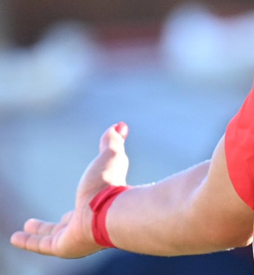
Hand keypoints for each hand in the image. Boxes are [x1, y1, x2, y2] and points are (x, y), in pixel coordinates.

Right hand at [10, 122, 130, 257]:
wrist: (110, 212)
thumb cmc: (110, 184)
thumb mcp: (110, 156)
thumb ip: (112, 142)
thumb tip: (120, 126)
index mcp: (98, 203)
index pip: (86, 203)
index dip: (81, 198)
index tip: (79, 193)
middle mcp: (87, 223)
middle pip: (67, 224)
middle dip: (54, 223)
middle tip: (34, 222)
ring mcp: (75, 237)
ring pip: (51, 237)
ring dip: (37, 234)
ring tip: (23, 229)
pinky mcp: (63, 247)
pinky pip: (41, 245)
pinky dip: (28, 242)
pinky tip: (14, 238)